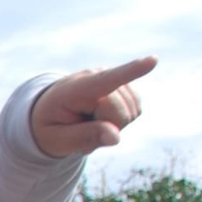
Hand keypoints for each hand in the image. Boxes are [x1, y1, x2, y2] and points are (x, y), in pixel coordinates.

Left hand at [31, 56, 155, 157]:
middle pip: (121, 114)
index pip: (106, 80)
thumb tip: (116, 137)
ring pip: (132, 114)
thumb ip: (85, 137)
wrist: (48, 113)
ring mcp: (113, 80)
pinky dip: (119, 122)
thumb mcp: (58, 140)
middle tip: (80, 129)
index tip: (153, 60)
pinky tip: (101, 119)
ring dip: (113, 126)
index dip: (131, 71)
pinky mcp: (125, 88)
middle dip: (106, 129)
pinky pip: (135, 112)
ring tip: (88, 123)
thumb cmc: (50, 127)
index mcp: (75, 88)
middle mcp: (97, 76)